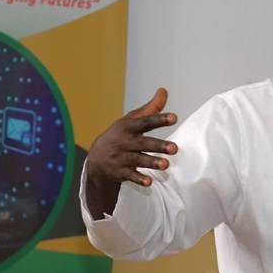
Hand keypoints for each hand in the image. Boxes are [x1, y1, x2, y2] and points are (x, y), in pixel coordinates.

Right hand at [85, 88, 178, 216]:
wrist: (96, 159)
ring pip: (137, 160)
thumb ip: (150, 109)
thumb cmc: (120, 137)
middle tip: (175, 148)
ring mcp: (121, 157)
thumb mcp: (130, 121)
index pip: (145, 122)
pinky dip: (138, 179)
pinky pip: (129, 176)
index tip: (174, 117)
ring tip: (166, 164)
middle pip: (143, 143)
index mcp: (128, 127)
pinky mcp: (119, 172)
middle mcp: (124, 142)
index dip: (159, 119)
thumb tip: (164, 91)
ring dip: (151, 162)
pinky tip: (149, 182)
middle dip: (158, 146)